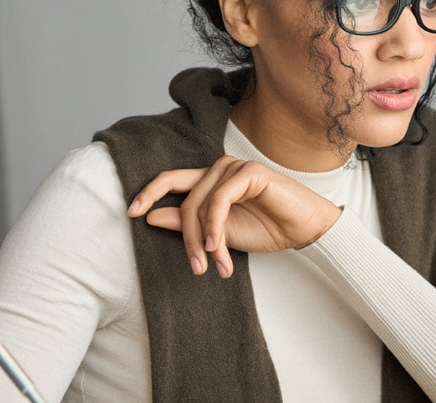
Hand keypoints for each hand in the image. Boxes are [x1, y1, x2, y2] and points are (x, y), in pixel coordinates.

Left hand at [128, 156, 342, 278]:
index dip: (149, 193)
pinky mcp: (249, 172)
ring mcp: (234, 167)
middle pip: (184, 199)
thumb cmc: (267, 229)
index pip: (170, 180)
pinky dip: (215, 226)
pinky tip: (218, 247)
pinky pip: (220, 200)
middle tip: (195, 266)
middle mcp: (218, 169)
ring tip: (213, 265)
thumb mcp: (219, 235)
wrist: (304, 230)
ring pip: (201, 203)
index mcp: (210, 181)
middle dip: (186, 237)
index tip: (131, 213)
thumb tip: (150, 218)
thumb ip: (188, 225)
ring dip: (204, 239)